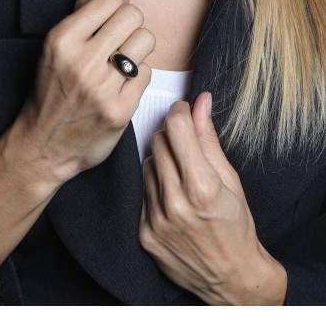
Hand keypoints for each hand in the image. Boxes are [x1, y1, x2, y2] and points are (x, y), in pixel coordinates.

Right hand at [7, 0, 154, 197]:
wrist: (45, 145)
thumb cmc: (51, 93)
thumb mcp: (57, 47)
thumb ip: (80, 6)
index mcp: (62, 39)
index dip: (118, 6)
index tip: (112, 20)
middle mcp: (82, 62)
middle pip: (134, 17)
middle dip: (131, 26)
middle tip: (119, 42)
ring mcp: (102, 88)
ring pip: (146, 42)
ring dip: (138, 51)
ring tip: (122, 64)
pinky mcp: (120, 111)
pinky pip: (148, 74)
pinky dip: (139, 78)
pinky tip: (123, 87)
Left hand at [140, 92, 286, 304]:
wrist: (230, 275)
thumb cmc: (236, 225)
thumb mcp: (230, 179)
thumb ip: (209, 139)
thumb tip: (202, 103)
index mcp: (202, 187)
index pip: (177, 129)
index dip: (179, 112)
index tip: (182, 110)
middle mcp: (175, 203)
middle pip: (158, 143)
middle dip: (172, 135)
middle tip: (185, 144)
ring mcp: (156, 220)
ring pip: (147, 164)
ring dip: (161, 160)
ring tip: (180, 174)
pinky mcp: (144, 232)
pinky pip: (141, 191)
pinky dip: (154, 184)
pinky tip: (170, 194)